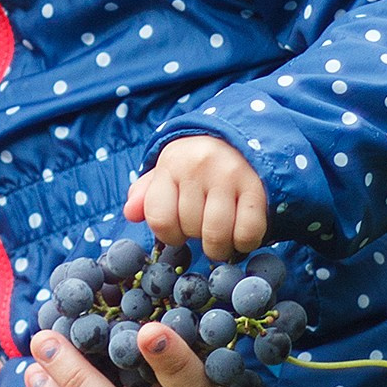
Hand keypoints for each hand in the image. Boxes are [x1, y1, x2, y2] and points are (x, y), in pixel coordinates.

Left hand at [125, 135, 269, 262]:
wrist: (240, 138)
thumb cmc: (197, 165)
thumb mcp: (168, 172)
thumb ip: (146, 194)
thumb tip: (130, 212)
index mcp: (171, 164)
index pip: (159, 218)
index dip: (169, 234)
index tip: (179, 230)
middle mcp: (198, 166)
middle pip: (189, 228)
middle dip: (196, 236)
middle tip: (204, 225)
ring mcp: (229, 175)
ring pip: (217, 235)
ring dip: (219, 248)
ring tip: (221, 239)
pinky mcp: (256, 187)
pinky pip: (248, 232)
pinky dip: (244, 243)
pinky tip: (241, 235)